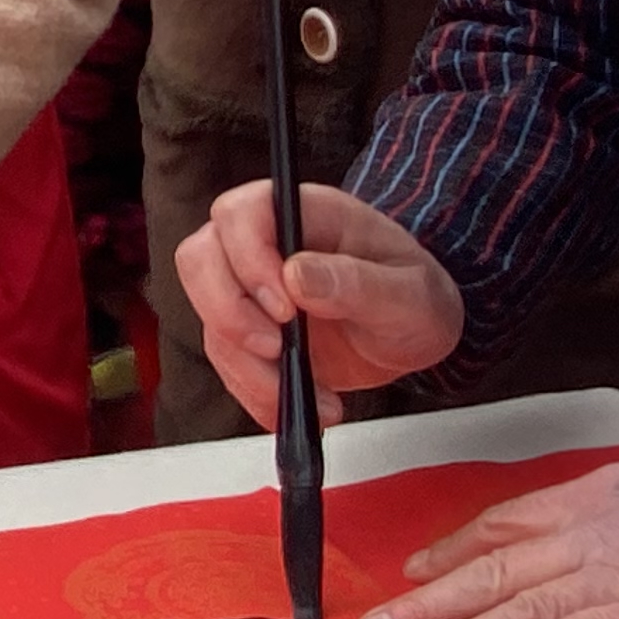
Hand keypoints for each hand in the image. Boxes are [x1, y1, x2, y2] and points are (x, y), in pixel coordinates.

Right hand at [176, 182, 465, 427]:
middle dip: (229, 314)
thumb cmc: (418, 298)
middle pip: (200, 259)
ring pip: (208, 319)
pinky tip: (305, 406)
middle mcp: (265, 243)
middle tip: (277, 350)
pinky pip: (226, 361)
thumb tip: (295, 275)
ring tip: (314, 395)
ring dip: (251, 369)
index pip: (241, 214)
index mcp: (305, 213)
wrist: (414, 335)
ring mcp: (250, 288)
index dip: (247, 259)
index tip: (286, 310)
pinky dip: (257, 393)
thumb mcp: (408, 293)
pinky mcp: (247, 331)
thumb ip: (356, 282)